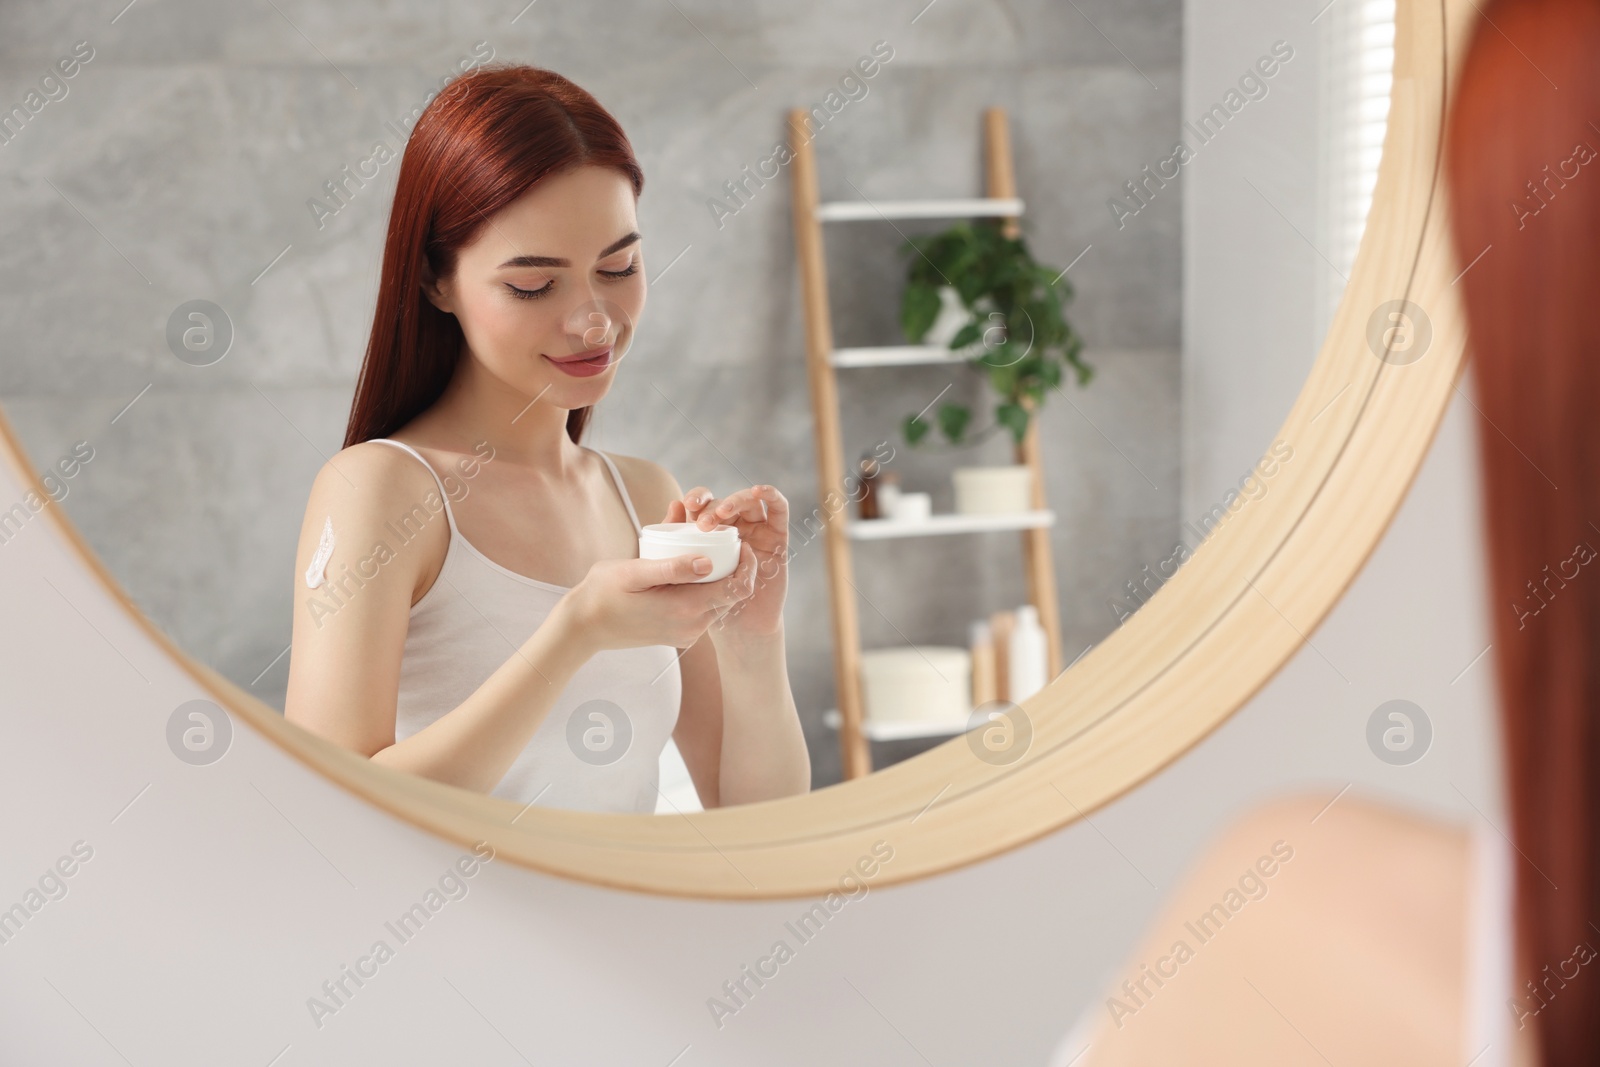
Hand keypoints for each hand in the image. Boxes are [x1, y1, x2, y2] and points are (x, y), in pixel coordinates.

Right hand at [558, 552, 757, 654]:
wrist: (583, 627)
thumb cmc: (602, 593)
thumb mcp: (634, 572)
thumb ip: (672, 568)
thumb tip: (708, 562)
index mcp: (687, 608)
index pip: (738, 588)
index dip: (746, 564)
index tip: (736, 541)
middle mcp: (693, 625)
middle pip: (732, 593)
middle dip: (731, 566)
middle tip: (715, 539)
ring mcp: (687, 633)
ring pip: (718, 601)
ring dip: (716, 577)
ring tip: (699, 550)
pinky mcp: (680, 634)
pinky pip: (703, 609)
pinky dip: (702, 589)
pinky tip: (686, 571)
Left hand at [669, 483, 788, 643]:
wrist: (741, 627)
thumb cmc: (710, 601)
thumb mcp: (687, 574)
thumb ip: (678, 543)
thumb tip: (674, 505)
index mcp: (711, 532)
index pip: (704, 503)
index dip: (698, 497)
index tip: (687, 505)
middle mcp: (735, 528)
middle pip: (726, 502)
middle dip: (714, 506)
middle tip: (704, 522)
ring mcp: (758, 530)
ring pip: (750, 502)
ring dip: (737, 500)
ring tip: (723, 513)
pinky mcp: (778, 536)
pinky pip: (779, 510)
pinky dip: (771, 496)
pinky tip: (760, 491)